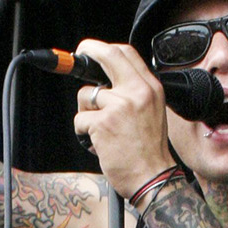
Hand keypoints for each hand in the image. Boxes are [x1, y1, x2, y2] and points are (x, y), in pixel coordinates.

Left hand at [71, 38, 175, 199]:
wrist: (153, 179)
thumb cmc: (150, 152)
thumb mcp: (152, 113)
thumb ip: (133, 93)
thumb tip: (105, 82)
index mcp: (151, 88)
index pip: (126, 52)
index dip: (104, 48)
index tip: (91, 50)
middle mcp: (137, 92)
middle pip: (107, 55)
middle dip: (87, 52)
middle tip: (75, 58)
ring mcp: (119, 106)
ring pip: (86, 95)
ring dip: (86, 113)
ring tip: (100, 131)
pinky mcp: (103, 123)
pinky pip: (80, 120)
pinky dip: (83, 133)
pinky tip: (98, 144)